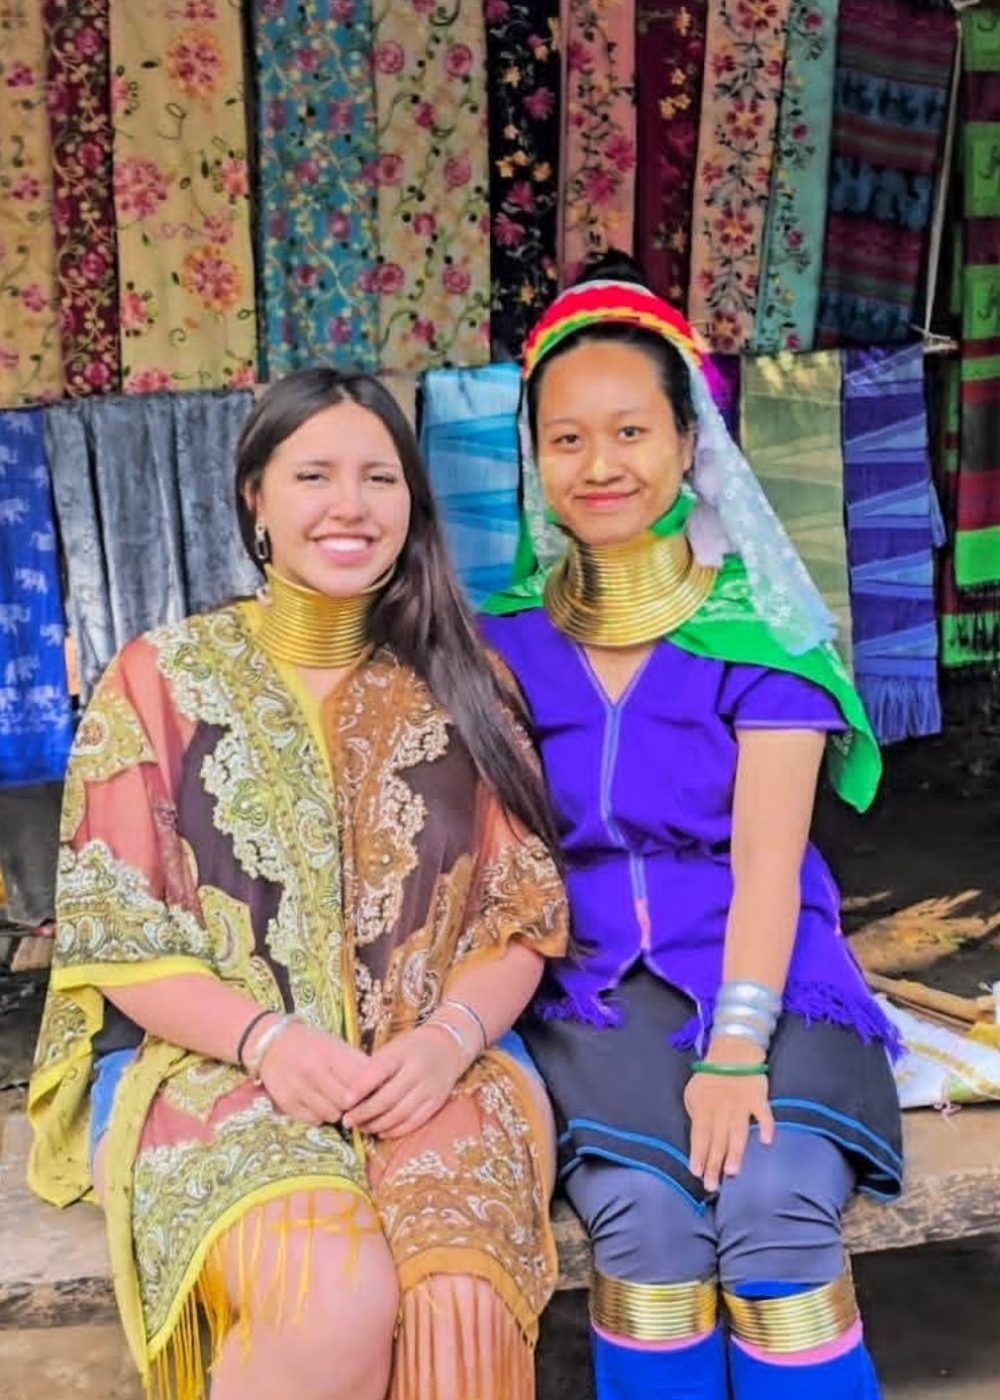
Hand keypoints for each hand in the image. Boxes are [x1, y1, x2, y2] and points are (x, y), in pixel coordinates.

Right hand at [253, 1019, 369, 1125]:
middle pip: (347, 1102)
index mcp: (329, 1053)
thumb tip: (382, 1086)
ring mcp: (297, 1088)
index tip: (373, 1092)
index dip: (370, 1091)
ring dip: (338, 1112)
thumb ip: (357, 1065)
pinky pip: (314, 1121)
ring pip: (331, 1115)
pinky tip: (319, 1102)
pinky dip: (320, 1116)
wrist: (272, 1043)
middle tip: (355, 1100)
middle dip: (355, 1104)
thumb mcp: (336, 1046)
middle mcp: (312, 1071)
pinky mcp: (286, 1103)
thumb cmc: (312, 1044)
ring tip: (335, 1100)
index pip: (359, 1082)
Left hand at [342, 1026, 467, 1138]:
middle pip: (388, 1098)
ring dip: (378, 1124)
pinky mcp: (436, 1102)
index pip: (379, 1071)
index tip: (344, 1101)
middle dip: (365, 1113)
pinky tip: (381, 1131)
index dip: (361, 1087)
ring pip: (400, 1113)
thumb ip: (375, 1068)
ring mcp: (429, 1088)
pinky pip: (414, 1121)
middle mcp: (417, 1070)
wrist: (447, 1048)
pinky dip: (396, 1130)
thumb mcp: (393, 1049)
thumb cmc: (410, 1049)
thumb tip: (349, 1096)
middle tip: (347, 1121)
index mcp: (402, 1053)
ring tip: (362, 1127)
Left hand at [683, 1036, 774, 1192]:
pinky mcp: (758, 1097)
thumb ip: (696, 1114)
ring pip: (737, 1131)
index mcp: (703, 1106)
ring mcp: (740, 1103)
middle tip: (712, 1184)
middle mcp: (721, 1107)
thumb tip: (698, 1139)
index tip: (696, 1173)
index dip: (697, 1154)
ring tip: (732, 1171)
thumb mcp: (694, 1092)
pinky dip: (766, 1125)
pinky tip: (766, 1141)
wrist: (733, 1050)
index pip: (699, 1134)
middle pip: (717, 1139)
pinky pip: (764, 1113)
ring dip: (735, 1151)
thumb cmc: (711, 1076)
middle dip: (714, 1162)